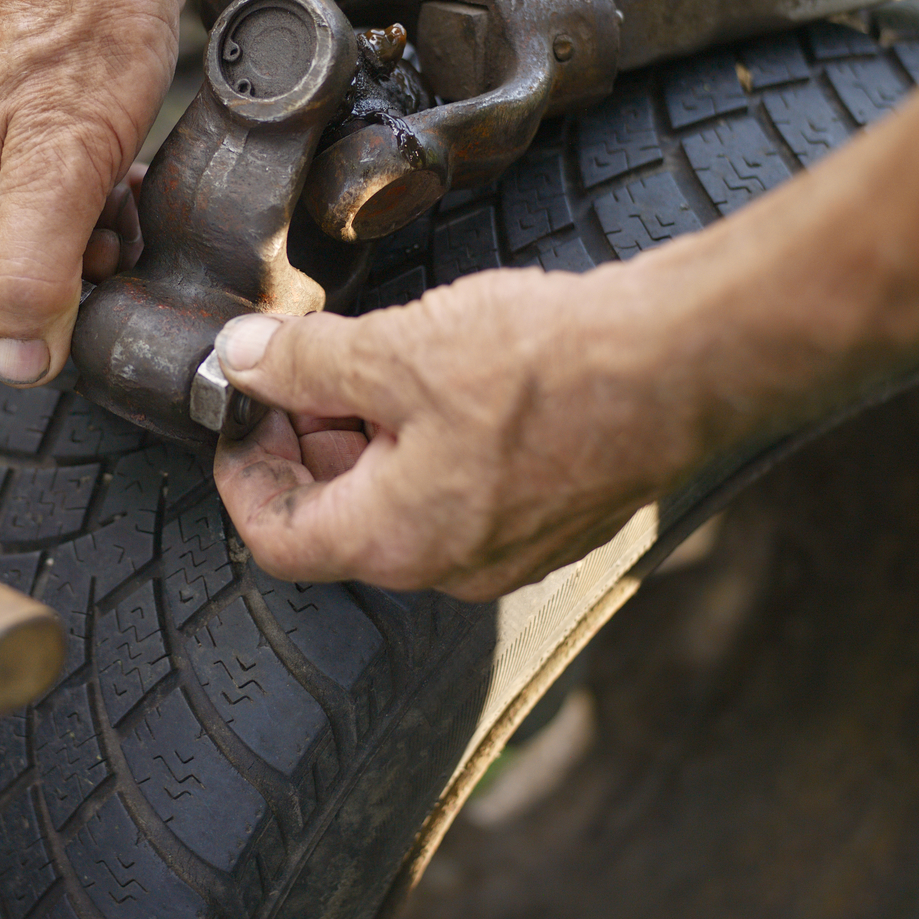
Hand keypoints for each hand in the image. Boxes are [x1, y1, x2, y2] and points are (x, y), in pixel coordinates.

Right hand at [0, 0, 188, 384]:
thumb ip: (33, 270)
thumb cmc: (84, 32)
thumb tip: (17, 364)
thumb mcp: (62, 168)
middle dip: (86, 282)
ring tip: (128, 197)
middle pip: (25, 290)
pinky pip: (71, 205)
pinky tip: (128, 174)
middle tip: (125, 233)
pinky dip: (107, 205)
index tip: (108, 292)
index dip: (58, 330)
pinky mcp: (37, 134)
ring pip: (55, 248)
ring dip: (102, 243)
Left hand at [212, 260, 736, 600]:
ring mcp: (510, 548)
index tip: (237, 409)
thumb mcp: (395, 350)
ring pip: (402, 502)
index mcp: (396, 543)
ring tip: (372, 356)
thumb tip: (241, 361)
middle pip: (338, 520)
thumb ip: (304, 363)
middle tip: (301, 365)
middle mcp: (450, 567)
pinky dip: (427, 439)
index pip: (277, 537)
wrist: (681, 363)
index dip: (241, 470)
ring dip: (367, 436)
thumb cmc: (547, 367)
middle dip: (305, 441)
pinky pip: (462, 490)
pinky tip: (441, 370)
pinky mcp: (554, 514)